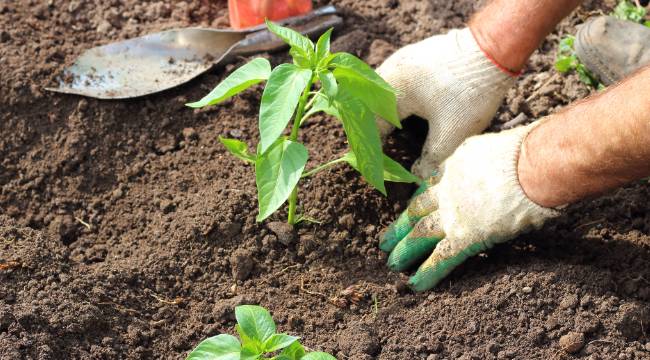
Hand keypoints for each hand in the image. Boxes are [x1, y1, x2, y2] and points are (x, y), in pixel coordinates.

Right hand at [377, 28, 514, 177]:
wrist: (495, 50)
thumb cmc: (471, 92)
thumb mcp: (451, 133)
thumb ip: (431, 158)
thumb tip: (418, 176)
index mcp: (393, 91)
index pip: (374, 125)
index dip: (373, 147)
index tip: (374, 164)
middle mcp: (391, 71)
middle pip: (371, 106)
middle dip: (374, 129)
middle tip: (377, 149)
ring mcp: (403, 59)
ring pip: (381, 91)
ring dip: (382, 112)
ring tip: (387, 132)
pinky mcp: (416, 55)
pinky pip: (394, 79)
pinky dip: (393, 97)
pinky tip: (403, 108)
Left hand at [380, 123, 558, 290]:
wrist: (532, 165)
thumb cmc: (528, 152)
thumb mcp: (499, 146)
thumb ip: (494, 159)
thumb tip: (506, 164)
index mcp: (457, 165)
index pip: (433, 184)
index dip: (421, 199)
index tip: (412, 208)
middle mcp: (449, 188)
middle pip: (418, 209)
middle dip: (401, 225)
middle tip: (385, 239)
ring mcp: (454, 212)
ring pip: (421, 233)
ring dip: (405, 249)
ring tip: (391, 264)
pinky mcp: (466, 235)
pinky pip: (442, 257)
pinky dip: (427, 272)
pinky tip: (414, 284)